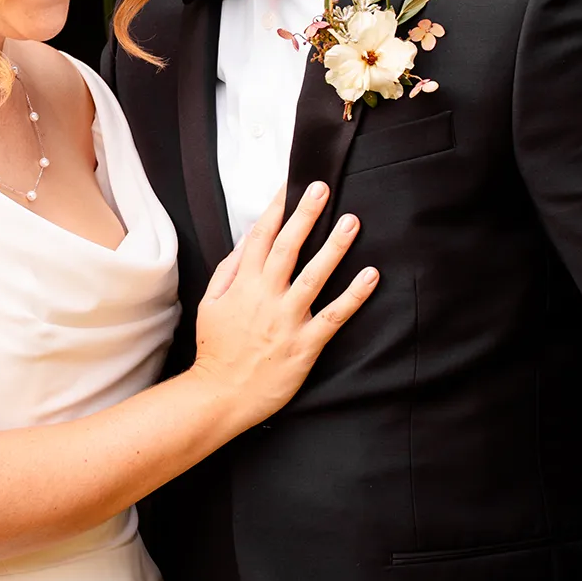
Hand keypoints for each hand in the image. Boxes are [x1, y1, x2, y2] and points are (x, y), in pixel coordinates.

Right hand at [192, 182, 376, 432]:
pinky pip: (334, 316)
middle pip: (288, 247)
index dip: (276, 208)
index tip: (291, 185)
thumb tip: (247, 241)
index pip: (260, 236)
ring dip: (334, 247)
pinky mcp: (305, 344)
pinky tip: (370, 276)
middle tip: (323, 188)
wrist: (220, 394)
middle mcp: (265, 297)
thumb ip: (229, 270)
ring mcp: (286, 320)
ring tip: (351, 222)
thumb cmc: (216, 350)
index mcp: (242, 284)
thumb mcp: (211, 304)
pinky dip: (354, 296)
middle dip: (306, 214)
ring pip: (313, 276)